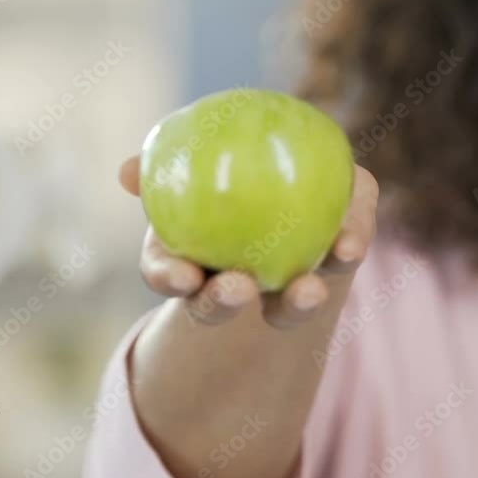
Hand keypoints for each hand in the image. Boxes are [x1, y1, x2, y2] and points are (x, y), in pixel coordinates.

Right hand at [119, 155, 378, 328]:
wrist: (297, 185)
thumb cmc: (234, 178)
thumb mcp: (191, 171)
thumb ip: (160, 172)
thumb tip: (126, 172)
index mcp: (195, 261)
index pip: (169, 274)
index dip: (170, 276)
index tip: (181, 276)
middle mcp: (243, 285)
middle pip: (226, 303)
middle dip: (227, 303)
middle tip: (237, 288)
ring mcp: (292, 286)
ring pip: (291, 306)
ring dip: (297, 303)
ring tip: (308, 293)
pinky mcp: (343, 258)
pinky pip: (346, 251)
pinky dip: (349, 244)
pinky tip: (351, 242)